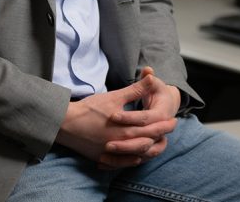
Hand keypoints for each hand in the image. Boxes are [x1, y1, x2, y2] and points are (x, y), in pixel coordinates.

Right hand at [55, 74, 176, 168]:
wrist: (66, 123)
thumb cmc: (90, 109)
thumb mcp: (114, 97)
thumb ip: (135, 89)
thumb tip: (151, 77)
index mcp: (127, 129)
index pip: (152, 128)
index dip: (165, 125)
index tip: (174, 120)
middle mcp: (122, 143)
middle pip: (147, 142)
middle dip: (161, 136)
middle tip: (170, 130)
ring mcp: (112, 152)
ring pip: (137, 155)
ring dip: (150, 150)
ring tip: (157, 143)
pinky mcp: (103, 157)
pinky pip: (122, 163)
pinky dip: (132, 160)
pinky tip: (137, 157)